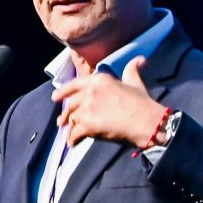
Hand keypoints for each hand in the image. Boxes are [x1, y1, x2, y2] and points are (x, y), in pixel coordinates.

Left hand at [51, 59, 165, 150]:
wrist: (146, 121)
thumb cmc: (142, 103)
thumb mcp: (135, 82)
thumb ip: (132, 69)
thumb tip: (140, 59)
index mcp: (99, 80)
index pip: (75, 84)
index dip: (63, 91)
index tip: (55, 97)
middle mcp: (90, 91)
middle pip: (71, 103)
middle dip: (65, 113)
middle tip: (61, 121)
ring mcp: (87, 108)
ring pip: (72, 118)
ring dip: (69, 127)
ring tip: (67, 135)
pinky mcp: (88, 124)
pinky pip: (75, 132)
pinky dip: (73, 139)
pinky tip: (73, 143)